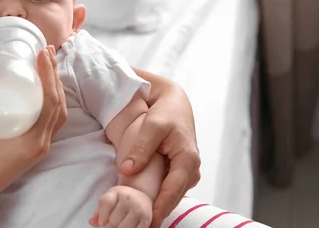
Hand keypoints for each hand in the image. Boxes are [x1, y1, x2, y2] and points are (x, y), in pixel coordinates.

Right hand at [0, 46, 66, 203]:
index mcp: (32, 140)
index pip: (51, 102)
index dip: (49, 75)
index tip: (44, 54)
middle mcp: (42, 144)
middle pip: (59, 105)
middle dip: (55, 76)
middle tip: (47, 53)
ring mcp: (40, 148)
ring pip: (58, 114)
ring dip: (56, 89)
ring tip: (47, 67)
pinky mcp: (34, 149)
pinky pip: (51, 122)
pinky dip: (51, 103)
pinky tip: (42, 91)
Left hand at [89, 186, 152, 227]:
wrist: (142, 197)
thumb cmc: (122, 200)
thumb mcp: (110, 199)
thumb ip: (100, 210)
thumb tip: (92, 222)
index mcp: (118, 192)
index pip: (105, 203)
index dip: (101, 216)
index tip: (102, 222)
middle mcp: (130, 199)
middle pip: (113, 220)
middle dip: (113, 223)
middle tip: (118, 219)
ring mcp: (139, 210)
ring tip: (123, 223)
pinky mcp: (146, 221)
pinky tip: (129, 225)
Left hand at [119, 74, 200, 227]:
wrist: (174, 102)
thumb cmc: (165, 111)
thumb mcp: (152, 125)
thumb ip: (141, 148)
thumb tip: (127, 170)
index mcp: (188, 159)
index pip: (172, 191)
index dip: (160, 208)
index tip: (147, 222)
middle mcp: (191, 169)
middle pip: (173, 198)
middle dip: (158, 212)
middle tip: (139, 226)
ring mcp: (186, 171)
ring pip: (171, 195)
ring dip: (157, 206)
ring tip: (139, 219)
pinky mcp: (179, 170)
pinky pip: (169, 188)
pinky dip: (158, 196)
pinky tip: (144, 204)